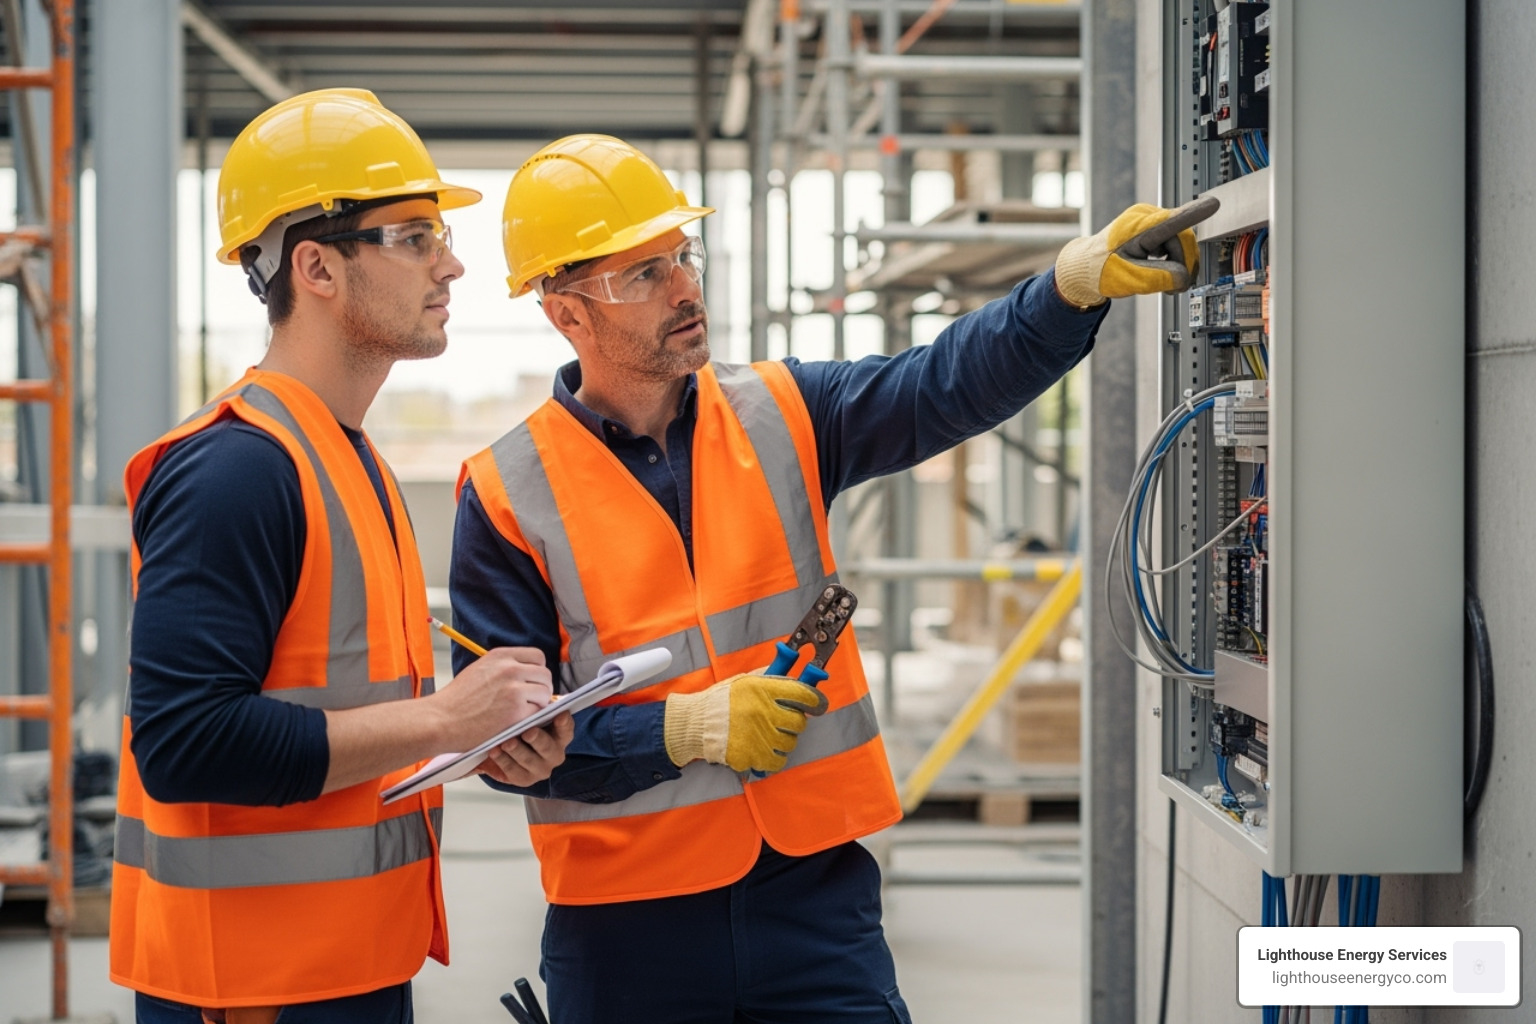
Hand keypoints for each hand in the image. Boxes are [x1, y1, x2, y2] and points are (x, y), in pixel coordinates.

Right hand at [428, 646, 552, 751]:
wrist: (439, 720)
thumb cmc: (456, 700)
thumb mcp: (480, 670)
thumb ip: (503, 668)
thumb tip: (527, 673)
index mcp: (500, 656)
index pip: (537, 656)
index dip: (537, 670)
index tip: (531, 682)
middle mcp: (510, 669)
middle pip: (545, 674)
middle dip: (541, 688)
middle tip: (530, 701)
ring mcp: (514, 689)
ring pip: (545, 693)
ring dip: (538, 704)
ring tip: (522, 713)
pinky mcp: (516, 712)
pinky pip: (538, 712)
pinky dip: (531, 719)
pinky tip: (517, 722)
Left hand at [474, 711, 573, 785]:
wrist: (502, 746)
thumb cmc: (520, 726)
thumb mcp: (529, 715)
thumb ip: (535, 708)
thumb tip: (537, 697)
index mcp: (560, 736)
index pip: (567, 728)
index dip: (564, 722)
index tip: (560, 714)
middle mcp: (554, 754)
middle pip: (548, 747)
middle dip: (538, 739)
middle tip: (527, 732)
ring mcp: (540, 769)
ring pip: (530, 761)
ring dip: (517, 751)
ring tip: (506, 743)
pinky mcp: (524, 779)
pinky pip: (513, 772)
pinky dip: (503, 761)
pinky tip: (494, 751)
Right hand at [663, 673, 828, 774]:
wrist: (696, 724)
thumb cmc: (721, 701)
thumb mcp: (745, 681)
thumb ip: (771, 679)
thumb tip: (796, 675)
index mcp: (763, 689)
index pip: (803, 694)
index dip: (815, 700)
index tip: (818, 705)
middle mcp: (763, 712)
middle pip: (799, 722)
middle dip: (794, 723)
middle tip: (783, 722)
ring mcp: (758, 736)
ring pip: (789, 743)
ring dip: (783, 741)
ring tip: (768, 736)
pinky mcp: (751, 756)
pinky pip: (777, 761)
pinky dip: (774, 758)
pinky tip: (764, 750)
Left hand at [1053, 196, 1219, 306]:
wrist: (1089, 267)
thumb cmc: (1102, 270)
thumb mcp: (1129, 278)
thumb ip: (1158, 277)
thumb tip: (1184, 278)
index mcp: (1138, 227)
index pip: (1172, 221)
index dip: (1195, 214)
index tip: (1214, 204)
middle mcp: (1148, 217)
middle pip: (1184, 240)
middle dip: (1183, 266)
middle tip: (1172, 289)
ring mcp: (1153, 220)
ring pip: (1183, 244)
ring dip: (1179, 266)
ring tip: (1164, 283)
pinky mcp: (1156, 228)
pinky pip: (1177, 243)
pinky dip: (1175, 260)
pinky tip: (1163, 270)